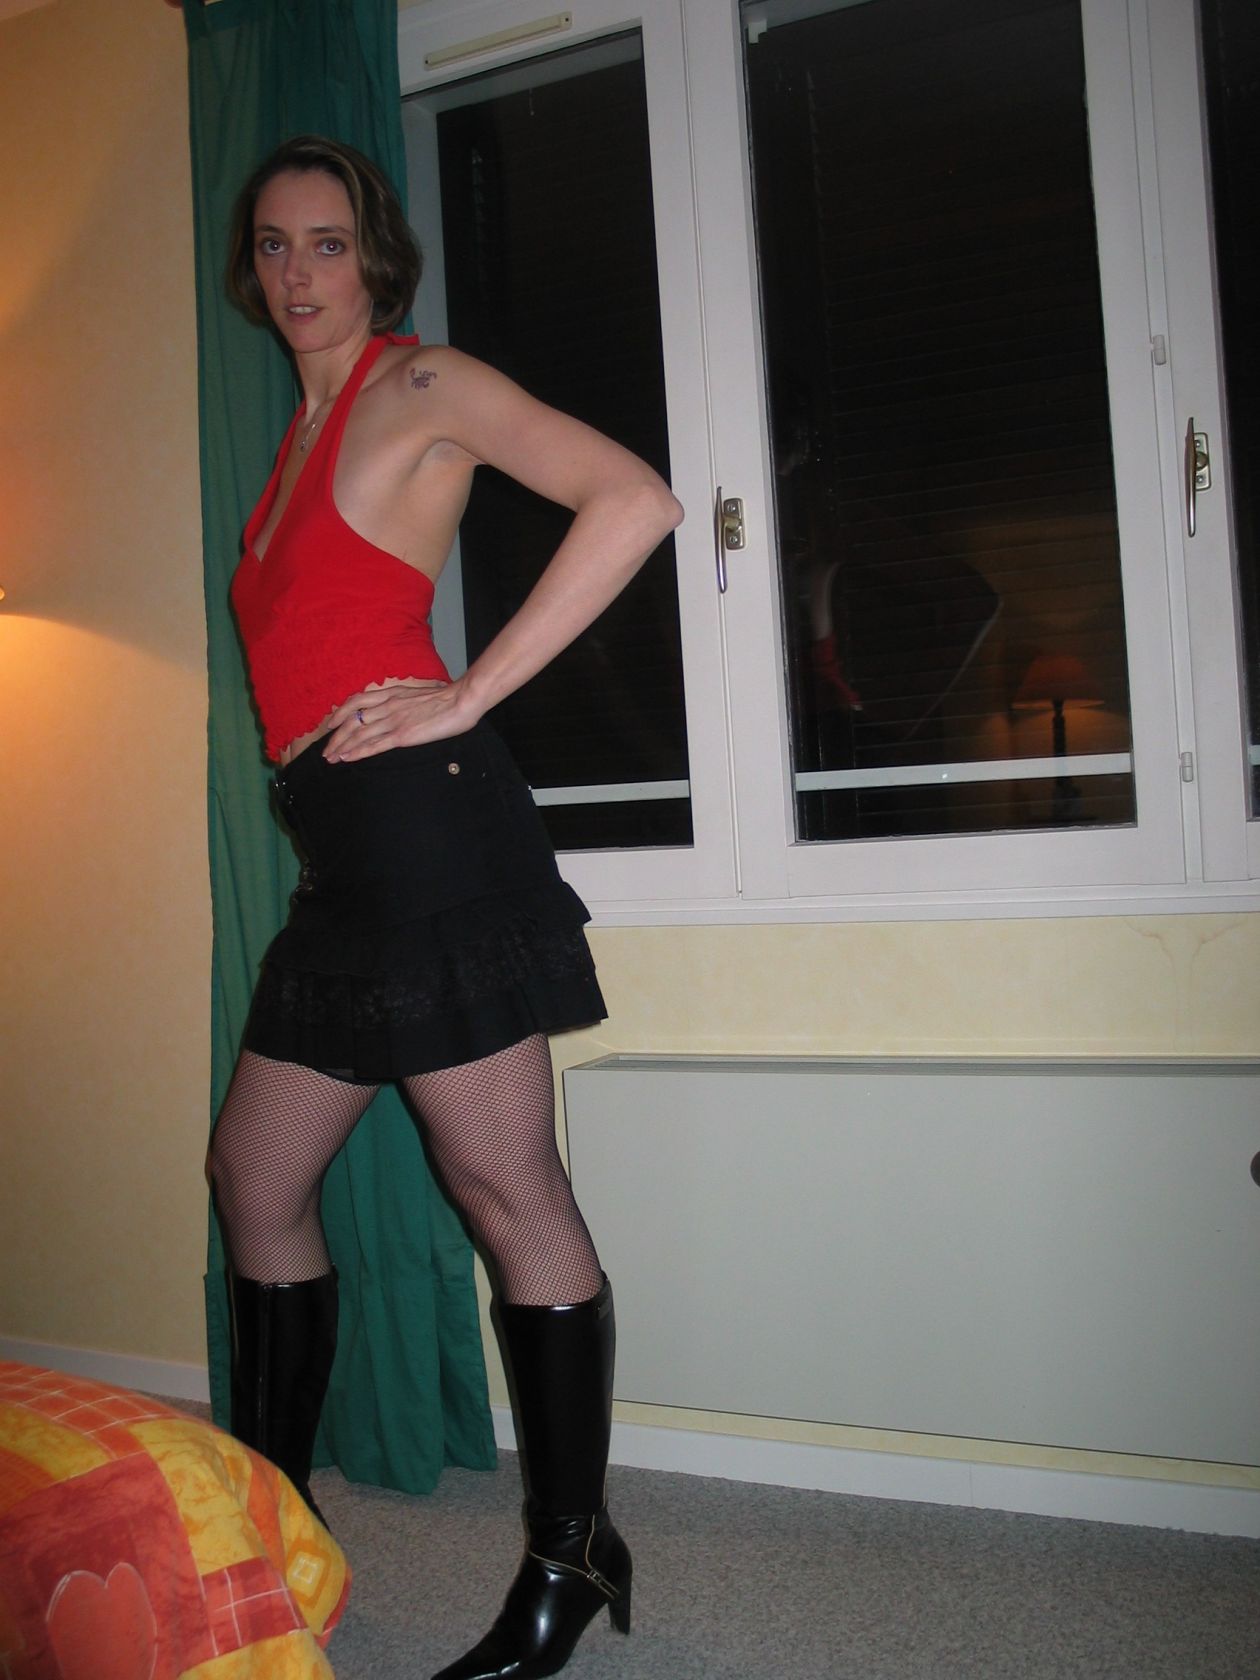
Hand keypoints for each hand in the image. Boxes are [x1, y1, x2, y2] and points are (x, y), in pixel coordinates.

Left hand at [322, 679, 477, 761]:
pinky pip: (374, 745)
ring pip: (358, 734)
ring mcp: (393, 720)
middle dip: (335, 736)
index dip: (340, 713)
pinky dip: (357, 752)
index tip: (331, 724)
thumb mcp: (417, 694)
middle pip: (352, 720)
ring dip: (341, 747)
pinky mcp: (402, 735)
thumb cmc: (446, 697)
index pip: (357, 701)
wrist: (460, 700)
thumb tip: (399, 707)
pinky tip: (347, 758)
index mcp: (391, 694)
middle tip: (326, 750)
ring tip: (331, 759)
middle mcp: (387, 706)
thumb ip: (403, 700)